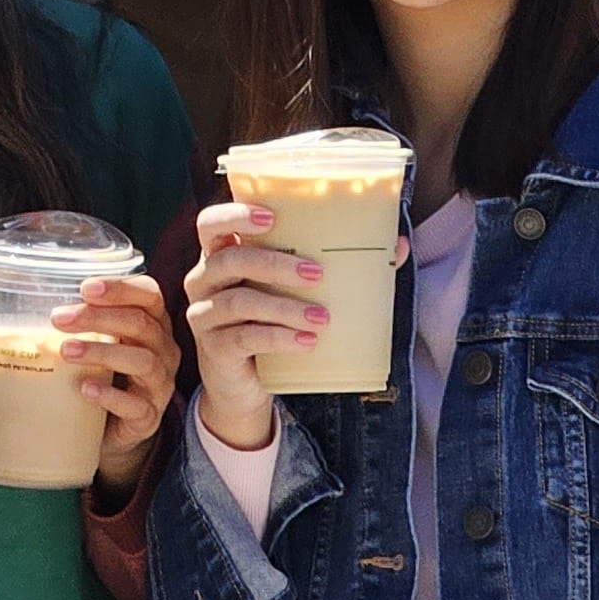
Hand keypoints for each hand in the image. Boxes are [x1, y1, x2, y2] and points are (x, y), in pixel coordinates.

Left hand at [58, 270, 185, 492]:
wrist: (111, 429)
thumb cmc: (104, 372)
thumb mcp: (98, 340)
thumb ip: (81, 318)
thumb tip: (33, 294)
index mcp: (153, 323)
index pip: (149, 294)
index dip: (120, 288)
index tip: (85, 288)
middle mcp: (164, 350)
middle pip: (140, 324)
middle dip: (98, 317)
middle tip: (59, 319)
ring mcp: (160, 386)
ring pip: (142, 362)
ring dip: (101, 352)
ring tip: (66, 351)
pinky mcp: (149, 418)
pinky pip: (136, 406)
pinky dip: (110, 396)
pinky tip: (85, 388)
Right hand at [181, 202, 403, 455]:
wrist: (243, 384)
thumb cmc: (269, 322)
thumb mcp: (290, 292)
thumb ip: (332, 265)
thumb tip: (395, 245)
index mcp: (219, 254)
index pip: (211, 222)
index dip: (236, 215)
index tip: (271, 217)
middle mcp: (203, 279)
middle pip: (230, 259)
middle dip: (275, 263)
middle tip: (318, 273)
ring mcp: (204, 314)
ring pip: (240, 300)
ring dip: (285, 307)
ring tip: (322, 318)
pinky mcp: (213, 348)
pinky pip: (244, 337)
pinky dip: (279, 337)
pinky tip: (307, 342)